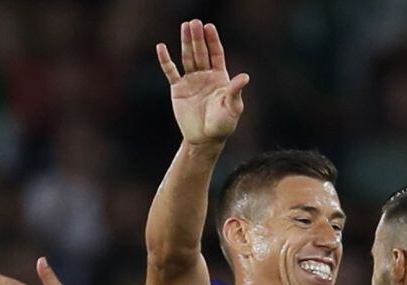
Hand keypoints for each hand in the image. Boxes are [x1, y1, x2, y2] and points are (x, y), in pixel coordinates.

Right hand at [158, 20, 249, 146]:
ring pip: (188, 58)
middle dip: (198, 38)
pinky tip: (161, 47)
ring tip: (184, 27)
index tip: (209, 27)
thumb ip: (235, 91)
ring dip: (186, 43)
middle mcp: (205, 76)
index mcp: (220, 78)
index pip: (216, 54)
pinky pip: (171, 72)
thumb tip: (245, 77)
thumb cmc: (223, 125)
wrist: (205, 139)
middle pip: (201, 52)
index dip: (213, 41)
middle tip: (194, 22)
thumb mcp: (232, 108)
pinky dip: (166, 60)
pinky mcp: (178, 89)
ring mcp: (191, 81)